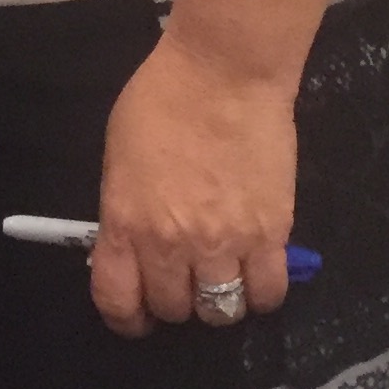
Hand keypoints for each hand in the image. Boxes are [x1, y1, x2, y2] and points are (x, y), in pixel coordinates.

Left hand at [87, 31, 297, 338]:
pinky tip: (256, 272)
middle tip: (184, 277)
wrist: (225, 71)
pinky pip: (268, 293)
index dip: (126, 317)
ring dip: (218, 300)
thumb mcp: (120, 156)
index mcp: (126, 221)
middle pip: (174, 309)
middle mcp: (172, 244)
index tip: (136, 316)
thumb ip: (125, 209)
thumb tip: (132, 244)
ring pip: (221, 310)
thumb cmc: (163, 98)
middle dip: (175, 299)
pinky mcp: (271, 234)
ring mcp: (225, 242)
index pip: (117, 300)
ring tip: (222, 276)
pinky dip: (261, 292)